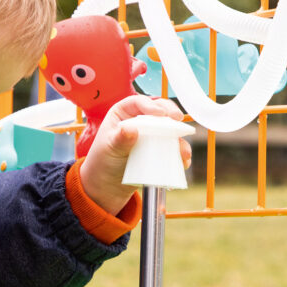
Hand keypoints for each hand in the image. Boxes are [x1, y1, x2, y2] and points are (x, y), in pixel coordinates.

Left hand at [79, 95, 191, 214]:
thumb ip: (119, 139)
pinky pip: (173, 150)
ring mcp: (152, 135)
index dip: (151, 105)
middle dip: (171, 114)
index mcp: (124, 113)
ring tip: (183, 151)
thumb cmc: (103, 161)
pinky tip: (183, 162)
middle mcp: (141, 120)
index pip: (138, 103)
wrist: (107, 183)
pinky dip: (180, 156)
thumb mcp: (108, 149)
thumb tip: (131, 130)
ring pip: (170, 131)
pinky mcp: (160, 151)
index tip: (161, 113)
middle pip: (159, 111)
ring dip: (180, 139)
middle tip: (178, 119)